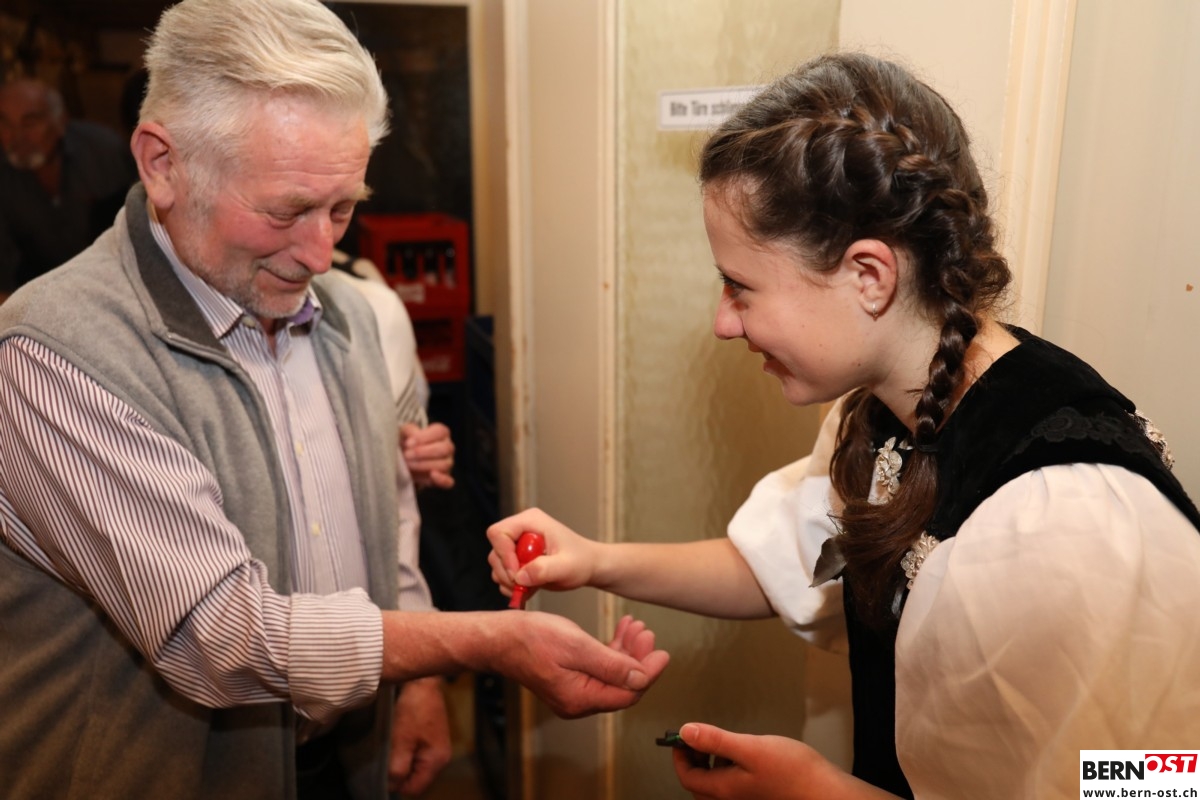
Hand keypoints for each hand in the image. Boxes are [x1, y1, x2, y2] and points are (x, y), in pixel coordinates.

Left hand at [388, 676, 451, 796]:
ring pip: (417, 768)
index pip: (414, 789)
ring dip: (403, 762)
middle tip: (388, 756)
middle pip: (417, 779)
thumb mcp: (401, 740)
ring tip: (394, 746)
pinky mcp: (434, 740)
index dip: (397, 785)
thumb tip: (392, 787)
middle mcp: (442, 758)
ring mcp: (439, 748)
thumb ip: (397, 767)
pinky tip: (401, 740)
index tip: (384, 771)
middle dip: (401, 773)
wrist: (423, 682)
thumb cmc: (414, 709)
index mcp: (436, 761)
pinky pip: (419, 756)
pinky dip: (408, 753)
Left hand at [401, 422, 454, 488]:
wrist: (404, 458)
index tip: (408, 443)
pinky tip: (431, 475)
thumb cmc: (407, 442)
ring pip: (444, 465)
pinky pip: (448, 481)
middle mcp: (447, 447)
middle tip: (406, 455)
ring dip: (424, 465)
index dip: (424, 437)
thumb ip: (408, 432)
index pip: (440, 432)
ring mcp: (448, 463)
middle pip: (444, 449)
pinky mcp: (444, 478)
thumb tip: (411, 441)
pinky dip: (441, 479)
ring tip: (408, 465)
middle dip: (423, 452)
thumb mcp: (405, 432)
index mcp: (441, 433)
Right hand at [486, 508, 599, 600]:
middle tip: (525, 585)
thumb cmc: (581, 560)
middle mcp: (520, 530)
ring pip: (497, 565)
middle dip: (507, 572)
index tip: (518, 574)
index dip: (504, 554)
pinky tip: (530, 590)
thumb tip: (520, 577)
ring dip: (509, 582)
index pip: (499, 532)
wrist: (588, 567)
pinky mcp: (517, 559)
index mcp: (530, 521)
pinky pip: (502, 575)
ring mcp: (517, 545)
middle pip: (496, 551)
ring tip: (530, 588)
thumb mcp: (566, 566)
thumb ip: (544, 569)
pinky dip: (512, 587)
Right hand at [496, 612, 668, 718]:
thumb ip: (611, 665)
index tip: (662, 652)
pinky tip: (619, 632)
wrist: (498, 638)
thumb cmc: (530, 639)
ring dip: (626, 651)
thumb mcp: (577, 646)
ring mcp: (573, 692)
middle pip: (622, 685)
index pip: (628, 693)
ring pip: (612, 675)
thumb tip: (641, 677)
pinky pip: (598, 670)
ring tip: (635, 627)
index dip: (648, 672)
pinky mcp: (569, 680)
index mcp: (581, 698)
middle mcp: (578, 701)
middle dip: (639, 658)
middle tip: (646, 632)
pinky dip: (611, 651)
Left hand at [670, 723, 898, 799]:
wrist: (826, 793)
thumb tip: (685, 732)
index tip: (679, 736)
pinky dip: (729, 771)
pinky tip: (744, 756)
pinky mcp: (758, 798)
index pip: (687, 777)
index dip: (679, 755)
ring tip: (722, 744)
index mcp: (723, 790)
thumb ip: (716, 740)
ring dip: (712, 765)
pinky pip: (732, 788)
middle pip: (699, 785)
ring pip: (716, 787)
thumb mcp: (750, 748)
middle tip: (696, 738)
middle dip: (694, 760)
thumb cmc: (793, 772)